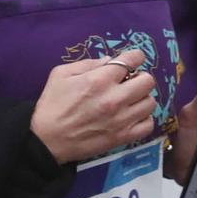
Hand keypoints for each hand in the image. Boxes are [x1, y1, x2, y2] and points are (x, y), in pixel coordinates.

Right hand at [31, 48, 158, 164]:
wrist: (46, 140)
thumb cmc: (51, 105)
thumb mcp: (60, 74)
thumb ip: (87, 64)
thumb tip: (109, 61)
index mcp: (99, 79)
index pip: (132, 59)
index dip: (134, 57)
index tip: (131, 60)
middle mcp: (115, 98)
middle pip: (148, 81)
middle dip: (139, 77)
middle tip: (129, 82)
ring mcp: (121, 119)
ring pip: (150, 102)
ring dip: (141, 98)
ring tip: (129, 101)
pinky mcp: (123, 137)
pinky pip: (148, 124)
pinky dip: (143, 119)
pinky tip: (132, 117)